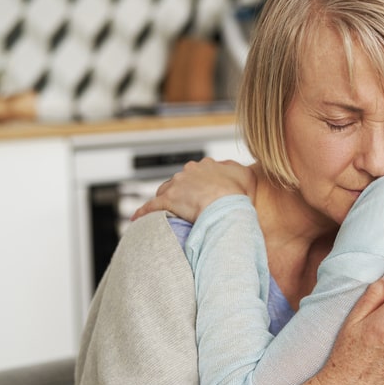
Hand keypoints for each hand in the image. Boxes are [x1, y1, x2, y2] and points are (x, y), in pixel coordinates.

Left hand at [130, 157, 255, 222]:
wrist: (225, 206)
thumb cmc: (237, 195)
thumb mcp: (246, 177)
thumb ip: (238, 171)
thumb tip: (234, 170)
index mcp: (207, 165)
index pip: (200, 172)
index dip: (202, 184)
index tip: (206, 194)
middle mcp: (190, 171)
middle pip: (182, 181)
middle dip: (184, 193)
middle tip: (192, 208)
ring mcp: (177, 185)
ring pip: (167, 191)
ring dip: (168, 201)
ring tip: (170, 214)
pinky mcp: (167, 200)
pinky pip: (151, 206)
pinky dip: (143, 212)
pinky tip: (137, 218)